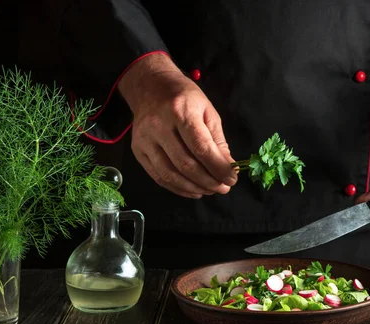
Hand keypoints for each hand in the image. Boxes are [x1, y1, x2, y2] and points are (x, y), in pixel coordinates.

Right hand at [118, 53, 236, 198]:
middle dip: (208, 181)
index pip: (201, 147)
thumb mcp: (207, 110)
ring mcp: (145, 140)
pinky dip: (178, 188)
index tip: (232, 179)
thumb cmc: (184, 97)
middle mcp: (159, 126)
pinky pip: (158, 177)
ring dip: (194, 188)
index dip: (218, 168)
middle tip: (223, 188)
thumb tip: (227, 167)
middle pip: (185, 164)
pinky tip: (193, 190)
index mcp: (180, 111)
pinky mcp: (137, 150)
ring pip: (170, 175)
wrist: (149, 86)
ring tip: (210, 190)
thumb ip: (217, 140)